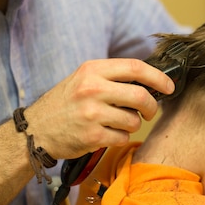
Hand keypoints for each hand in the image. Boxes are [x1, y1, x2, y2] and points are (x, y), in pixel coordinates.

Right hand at [25, 59, 174, 158]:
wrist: (36, 130)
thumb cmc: (64, 104)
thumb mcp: (83, 80)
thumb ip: (111, 77)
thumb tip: (149, 82)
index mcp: (92, 70)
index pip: (135, 67)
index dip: (158, 77)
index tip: (169, 86)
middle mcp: (92, 89)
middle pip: (140, 96)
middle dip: (151, 106)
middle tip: (149, 111)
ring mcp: (92, 113)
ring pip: (134, 120)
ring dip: (133, 124)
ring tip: (118, 123)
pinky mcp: (92, 136)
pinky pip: (123, 137)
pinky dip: (120, 137)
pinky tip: (107, 134)